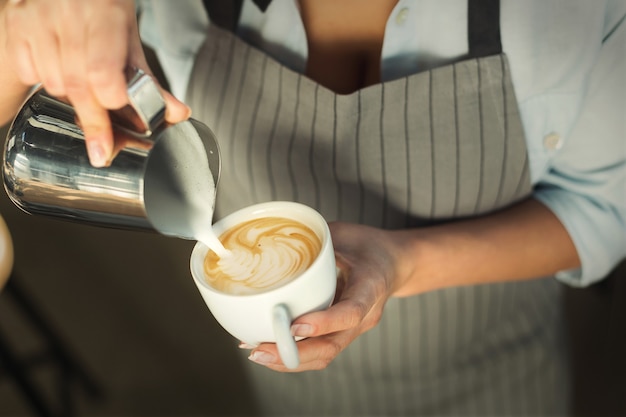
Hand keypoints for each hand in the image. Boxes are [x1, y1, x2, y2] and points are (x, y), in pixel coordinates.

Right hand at [1, 0, 190, 166]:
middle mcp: (67, 14)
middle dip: (93, 118)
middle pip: (77, 86)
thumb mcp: (130, 34)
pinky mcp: (16, 24)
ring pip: (53, 84)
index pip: (103, 74)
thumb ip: (149, 78)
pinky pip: (28, 72)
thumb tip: (175, 114)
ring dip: (71, 96)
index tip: (116, 122)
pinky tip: (58, 69)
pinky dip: (43, 80)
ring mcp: (37, 18)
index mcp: (105, 13)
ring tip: (85, 85)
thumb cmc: (103, 3)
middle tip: (102, 146)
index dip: (111, 101)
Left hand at [245, 221, 414, 371]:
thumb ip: (315, 243)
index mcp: (371, 287)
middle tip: (261, 350)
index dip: (323, 322)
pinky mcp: (343, 332)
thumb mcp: (344, 234)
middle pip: (332, 345)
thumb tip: (272, 244)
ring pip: (324, 354)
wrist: (395, 263)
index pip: (351, 311)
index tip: (295, 324)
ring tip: (259, 353)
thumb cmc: (369, 245)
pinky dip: (294, 352)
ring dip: (290, 359)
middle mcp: (365, 315)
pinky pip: (320, 349)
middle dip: (294, 353)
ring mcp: (354, 328)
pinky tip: (269, 348)